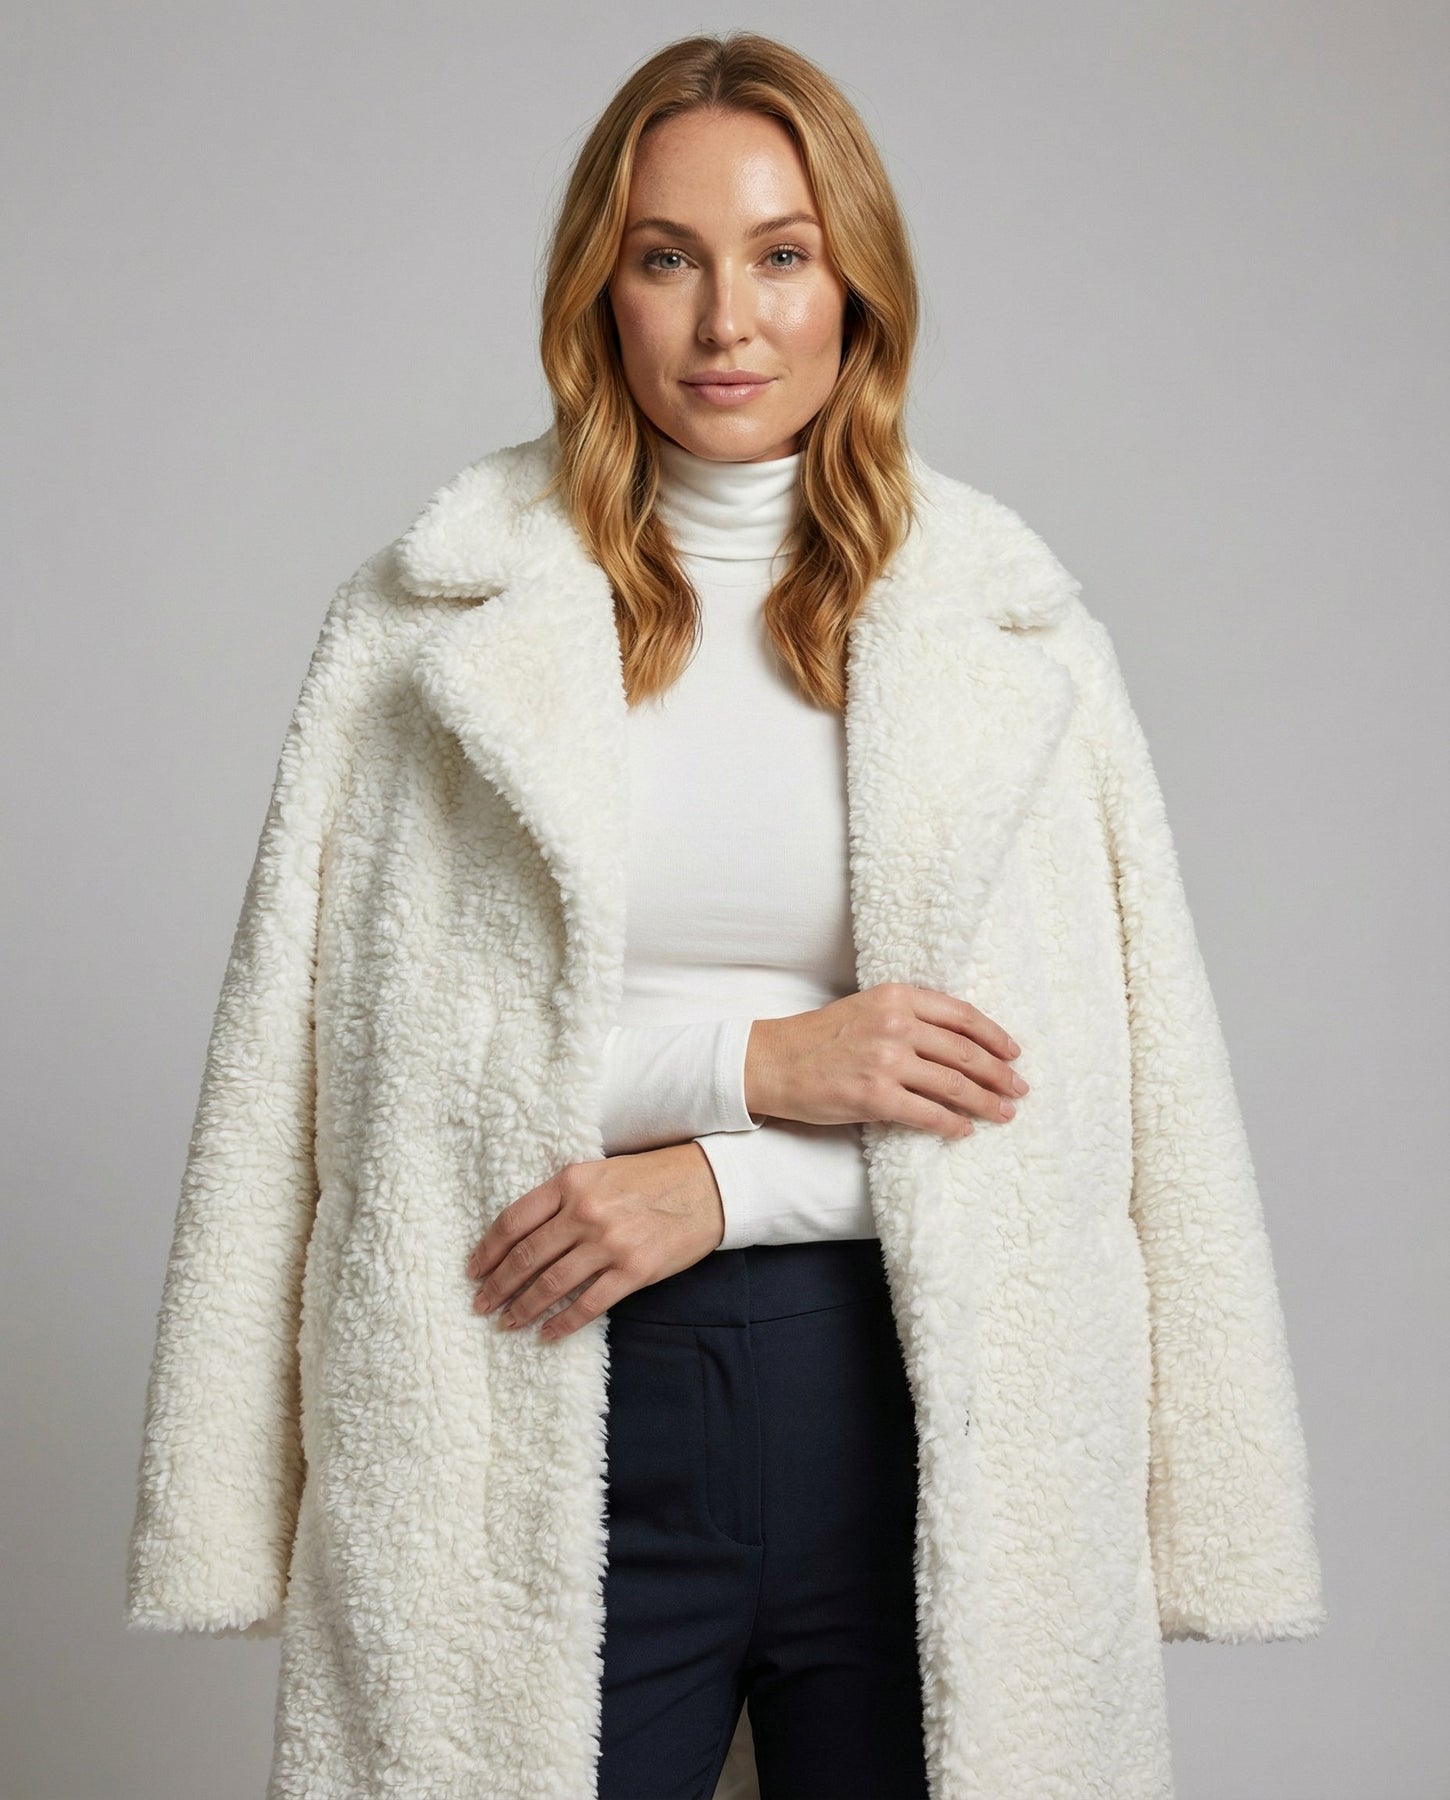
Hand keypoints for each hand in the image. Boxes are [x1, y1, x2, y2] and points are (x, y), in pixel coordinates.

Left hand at [464, 1140, 724, 1341]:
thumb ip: (565, 1196)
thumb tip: (524, 1235)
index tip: (473, 1270)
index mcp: (572, 1181)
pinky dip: (562, 1324)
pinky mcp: (633, 1270)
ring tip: (506, 1322)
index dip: (488, 1250)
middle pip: (526, 1256)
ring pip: (551, 1284)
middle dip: (498, 1285)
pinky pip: (587, 1304)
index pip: (514, 1220)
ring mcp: (610, 1243)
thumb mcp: (601, 1171)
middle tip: (480, 1304)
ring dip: (523, 1307)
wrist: (709, 1185)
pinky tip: (547, 1335)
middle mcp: (586, 1211)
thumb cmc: (652, 1177)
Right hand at [743, 981, 1027, 1139]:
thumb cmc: (820, 1037)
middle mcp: (896, 1024)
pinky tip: (964, 1131)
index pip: (961, 1015)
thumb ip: (909, 1017)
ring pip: (953, 1084)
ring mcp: (886, 1061)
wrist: (774, 1061)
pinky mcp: (875, 1096)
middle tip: (1019, 1089)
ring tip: (1003, 1114)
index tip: (1013, 1053)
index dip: (994, 1036)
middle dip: (999, 1073)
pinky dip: (951, 1125)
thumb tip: (957, 1043)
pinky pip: (927, 1114)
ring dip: (985, 1103)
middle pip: (965, 1051)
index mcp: (897, 997)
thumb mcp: (867, 1008)